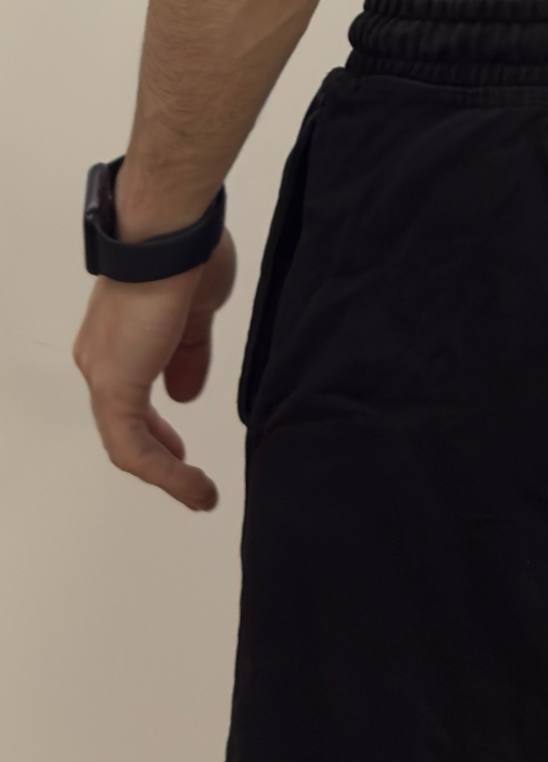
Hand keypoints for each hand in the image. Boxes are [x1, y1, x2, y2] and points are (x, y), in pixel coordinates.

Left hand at [71, 226, 236, 511]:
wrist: (172, 234)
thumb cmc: (184, 258)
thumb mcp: (194, 321)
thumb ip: (187, 359)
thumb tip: (184, 395)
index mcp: (119, 343)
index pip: (130, 406)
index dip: (159, 437)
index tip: (184, 457)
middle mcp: (102, 359)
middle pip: (124, 430)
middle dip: (161, 463)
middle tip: (191, 486)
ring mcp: (105, 372)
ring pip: (127, 445)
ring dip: (167, 477)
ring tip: (201, 496)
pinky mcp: (116, 384)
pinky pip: (132, 445)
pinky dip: (164, 473)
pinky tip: (193, 485)